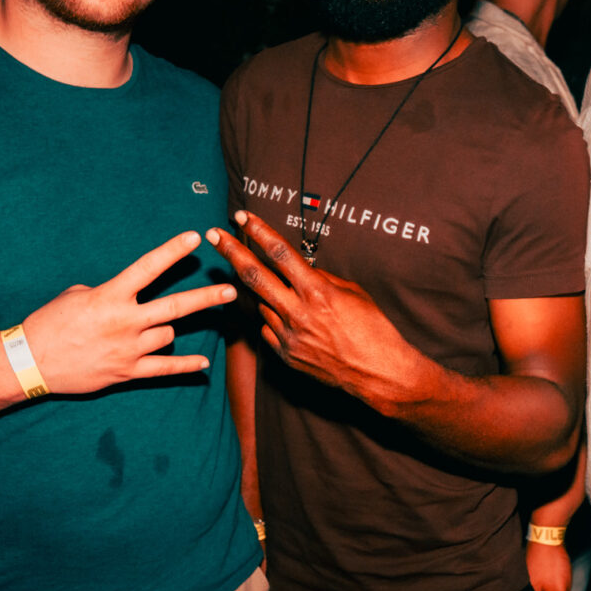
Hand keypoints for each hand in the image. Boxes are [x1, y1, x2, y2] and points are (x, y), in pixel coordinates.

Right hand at [21, 232, 234, 394]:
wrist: (30, 361)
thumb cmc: (50, 322)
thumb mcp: (76, 295)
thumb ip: (108, 292)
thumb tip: (127, 297)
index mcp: (110, 296)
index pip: (148, 267)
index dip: (173, 250)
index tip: (195, 237)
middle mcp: (125, 321)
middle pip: (176, 307)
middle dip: (207, 298)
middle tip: (231, 290)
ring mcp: (128, 349)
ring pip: (168, 335)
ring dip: (166, 329)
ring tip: (150, 329)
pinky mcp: (127, 372)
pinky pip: (164, 369)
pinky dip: (185, 367)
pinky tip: (204, 364)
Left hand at [208, 211, 427, 407]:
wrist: (377, 374)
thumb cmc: (373, 329)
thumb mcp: (353, 293)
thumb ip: (321, 279)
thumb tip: (301, 268)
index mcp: (317, 291)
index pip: (280, 253)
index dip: (258, 231)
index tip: (242, 217)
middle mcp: (297, 312)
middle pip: (254, 275)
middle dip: (230, 251)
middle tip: (213, 235)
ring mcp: (288, 336)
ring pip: (261, 303)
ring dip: (266, 294)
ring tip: (289, 299)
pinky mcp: (285, 355)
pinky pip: (269, 329)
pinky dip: (276, 320)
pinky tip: (295, 324)